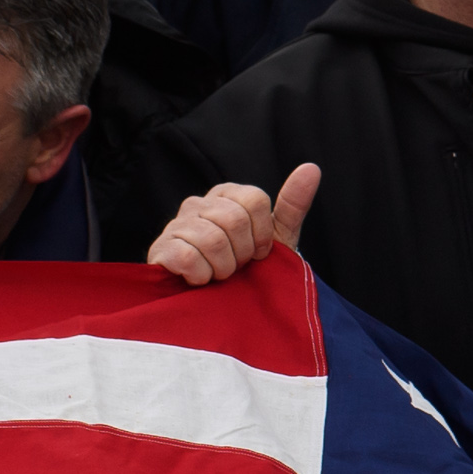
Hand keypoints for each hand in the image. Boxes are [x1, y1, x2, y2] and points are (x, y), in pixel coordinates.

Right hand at [151, 164, 320, 286]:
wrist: (215, 305)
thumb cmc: (247, 268)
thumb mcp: (276, 238)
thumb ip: (292, 204)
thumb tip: (311, 168)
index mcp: (227, 195)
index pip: (255, 200)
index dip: (262, 234)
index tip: (258, 252)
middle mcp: (198, 203)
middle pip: (235, 219)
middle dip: (243, 253)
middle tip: (236, 266)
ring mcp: (176, 225)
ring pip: (213, 239)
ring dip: (223, 268)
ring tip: (218, 274)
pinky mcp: (161, 249)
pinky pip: (189, 257)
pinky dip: (202, 276)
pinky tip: (198, 280)